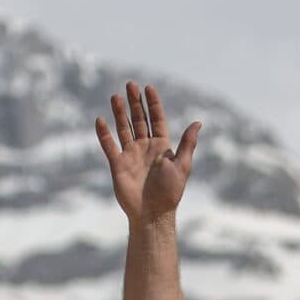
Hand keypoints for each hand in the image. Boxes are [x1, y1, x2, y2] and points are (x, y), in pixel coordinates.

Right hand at [95, 81, 202, 223]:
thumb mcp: (182, 165)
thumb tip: (198, 122)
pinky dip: (104, 134)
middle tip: (130, 85)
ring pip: (123, 129)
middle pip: (139, 120)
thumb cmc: (170, 192)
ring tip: (115, 96)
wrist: (153, 214)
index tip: (148, 88)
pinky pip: (109, 146)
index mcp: (161, 146)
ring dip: (119, 113)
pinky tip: (100, 120)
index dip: (153, 104)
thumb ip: (188, 143)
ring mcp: (130, 155)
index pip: (156, 119)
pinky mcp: (117, 164)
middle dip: (135, 103)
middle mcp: (145, 148)